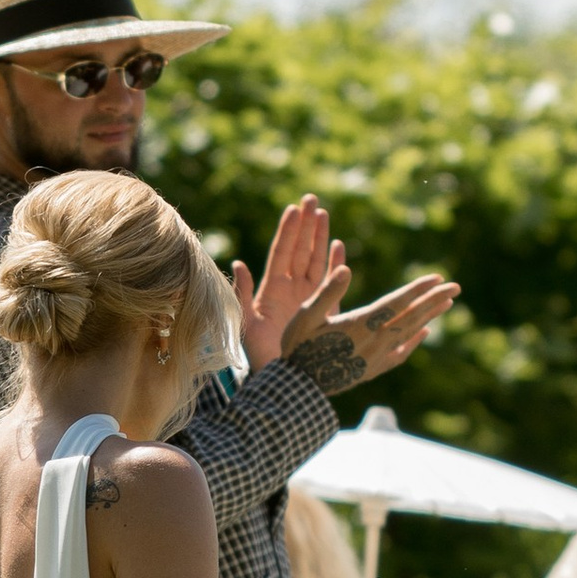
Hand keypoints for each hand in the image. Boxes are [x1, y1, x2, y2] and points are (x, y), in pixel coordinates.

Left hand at [229, 197, 344, 370]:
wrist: (282, 378)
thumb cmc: (259, 354)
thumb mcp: (245, 322)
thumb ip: (243, 293)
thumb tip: (238, 264)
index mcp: (272, 289)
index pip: (281, 252)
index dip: (288, 230)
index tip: (294, 208)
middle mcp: (290, 289)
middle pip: (300, 250)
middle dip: (306, 225)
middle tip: (311, 199)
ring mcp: (307, 297)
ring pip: (315, 260)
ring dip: (319, 237)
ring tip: (323, 213)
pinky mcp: (324, 308)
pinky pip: (330, 281)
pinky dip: (334, 263)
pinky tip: (338, 245)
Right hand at [278, 266, 460, 396]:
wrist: (299, 389)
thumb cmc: (297, 347)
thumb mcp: (305, 316)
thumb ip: (327, 291)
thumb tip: (345, 267)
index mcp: (360, 325)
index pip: (397, 303)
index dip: (418, 290)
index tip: (438, 278)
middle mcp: (374, 342)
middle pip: (411, 317)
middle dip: (434, 300)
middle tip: (456, 287)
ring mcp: (376, 358)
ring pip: (410, 334)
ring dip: (429, 316)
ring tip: (447, 303)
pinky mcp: (373, 370)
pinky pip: (400, 354)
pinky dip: (414, 342)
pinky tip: (423, 333)